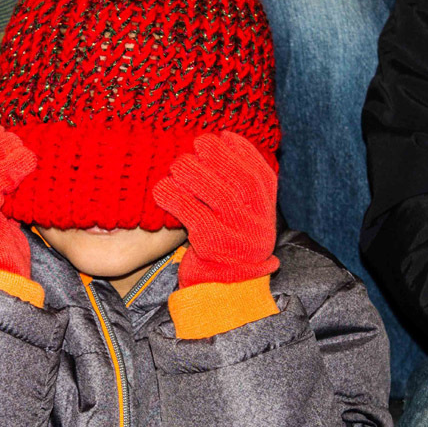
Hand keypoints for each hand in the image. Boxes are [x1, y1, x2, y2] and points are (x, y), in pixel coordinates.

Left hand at [152, 132, 278, 286]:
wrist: (218, 290)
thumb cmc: (222, 245)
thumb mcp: (236, 217)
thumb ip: (234, 187)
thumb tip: (219, 144)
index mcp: (265, 213)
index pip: (262, 176)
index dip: (244, 152)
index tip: (224, 135)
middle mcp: (258, 225)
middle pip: (243, 184)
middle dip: (220, 158)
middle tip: (197, 144)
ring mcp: (239, 239)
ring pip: (222, 198)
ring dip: (197, 175)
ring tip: (178, 165)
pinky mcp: (215, 250)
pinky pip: (196, 219)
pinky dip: (178, 200)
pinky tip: (162, 189)